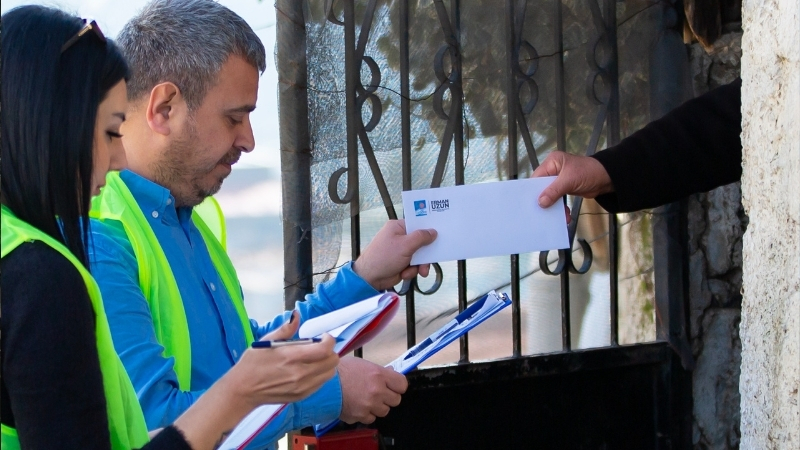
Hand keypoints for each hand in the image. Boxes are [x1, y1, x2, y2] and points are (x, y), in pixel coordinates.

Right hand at [173, 312, 338, 449]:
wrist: (243, 390)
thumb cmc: (253, 363)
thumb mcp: (266, 341)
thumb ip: (285, 329)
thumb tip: (296, 315)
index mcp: (292, 357)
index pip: (325, 349)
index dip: (329, 340)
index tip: (323, 336)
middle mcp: (300, 373)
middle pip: (332, 361)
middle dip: (330, 351)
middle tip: (320, 346)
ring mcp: (302, 387)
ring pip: (330, 373)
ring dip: (327, 363)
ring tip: (315, 358)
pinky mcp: (302, 396)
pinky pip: (321, 383)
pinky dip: (321, 374)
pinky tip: (309, 369)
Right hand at [337, 356, 407, 423]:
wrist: (324, 384)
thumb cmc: (341, 371)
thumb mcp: (363, 364)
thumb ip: (379, 371)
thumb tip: (391, 373)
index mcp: (379, 375)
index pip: (402, 385)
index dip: (398, 385)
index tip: (393, 385)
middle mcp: (377, 391)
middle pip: (396, 400)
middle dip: (388, 396)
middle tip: (379, 392)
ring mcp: (369, 406)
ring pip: (384, 411)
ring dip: (378, 406)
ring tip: (366, 399)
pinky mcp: (360, 416)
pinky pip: (370, 418)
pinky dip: (366, 414)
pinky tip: (358, 405)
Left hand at [353, 219, 436, 290]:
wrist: (370, 278)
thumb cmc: (384, 257)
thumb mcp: (405, 245)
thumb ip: (421, 237)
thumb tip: (433, 231)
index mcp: (398, 227)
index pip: (417, 224)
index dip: (428, 229)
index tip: (440, 232)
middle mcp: (399, 237)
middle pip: (421, 241)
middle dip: (425, 253)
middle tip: (430, 259)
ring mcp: (401, 251)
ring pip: (419, 255)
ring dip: (420, 264)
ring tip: (420, 271)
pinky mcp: (401, 263)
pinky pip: (414, 265)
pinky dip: (412, 270)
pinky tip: (405, 274)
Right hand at [532, 151, 612, 207]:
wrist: (607, 178)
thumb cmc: (589, 172)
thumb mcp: (570, 180)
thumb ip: (554, 191)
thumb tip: (541, 202)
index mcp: (552, 162)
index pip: (537, 177)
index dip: (533, 190)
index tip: (529, 203)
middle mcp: (554, 170)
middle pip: (542, 187)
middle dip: (543, 200)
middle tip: (539, 213)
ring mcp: (559, 180)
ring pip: (550, 195)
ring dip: (553, 207)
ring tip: (554, 217)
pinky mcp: (565, 188)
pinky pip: (558, 200)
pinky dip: (561, 208)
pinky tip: (565, 215)